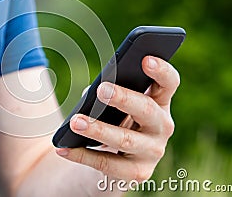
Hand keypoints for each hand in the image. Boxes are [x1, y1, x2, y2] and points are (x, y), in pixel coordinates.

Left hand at [55, 56, 179, 181]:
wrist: (114, 159)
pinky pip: (107, 164)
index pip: (168, 83)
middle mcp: (162, 126)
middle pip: (146, 109)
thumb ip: (107, 93)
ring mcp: (152, 151)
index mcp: (159, 101)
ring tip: (75, 122)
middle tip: (102, 89)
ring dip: (97, 129)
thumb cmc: (114, 120)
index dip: (161, 70)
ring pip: (125, 139)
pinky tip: (63, 148)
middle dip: (123, 98)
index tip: (145, 59)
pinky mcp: (137, 173)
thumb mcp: (113, 104)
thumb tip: (89, 96)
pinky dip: (82, 155)